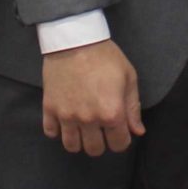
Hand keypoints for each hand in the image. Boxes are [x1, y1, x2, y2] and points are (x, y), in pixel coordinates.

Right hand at [40, 39, 145, 155]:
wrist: (75, 39)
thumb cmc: (105, 57)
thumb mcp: (128, 77)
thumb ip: (133, 108)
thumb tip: (138, 131)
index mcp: (112, 113)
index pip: (119, 144)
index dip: (122, 139)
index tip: (118, 130)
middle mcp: (89, 120)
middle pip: (95, 149)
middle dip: (101, 142)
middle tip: (100, 128)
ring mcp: (67, 116)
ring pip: (72, 146)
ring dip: (79, 140)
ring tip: (82, 127)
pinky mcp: (49, 108)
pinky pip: (51, 132)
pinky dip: (57, 131)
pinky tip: (65, 120)